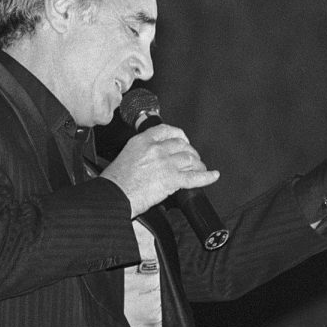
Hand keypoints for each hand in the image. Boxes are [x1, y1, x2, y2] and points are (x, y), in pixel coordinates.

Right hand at [100, 124, 219, 217]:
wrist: (113, 195)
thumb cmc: (115, 181)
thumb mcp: (126, 155)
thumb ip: (142, 152)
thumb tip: (154, 158)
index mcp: (143, 140)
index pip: (168, 131)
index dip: (180, 136)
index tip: (183, 141)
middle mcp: (156, 149)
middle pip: (182, 145)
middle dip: (190, 152)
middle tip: (192, 158)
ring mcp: (165, 163)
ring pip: (190, 159)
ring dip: (198, 164)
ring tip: (200, 168)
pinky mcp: (171, 179)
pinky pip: (194, 177)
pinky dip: (207, 177)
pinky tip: (213, 175)